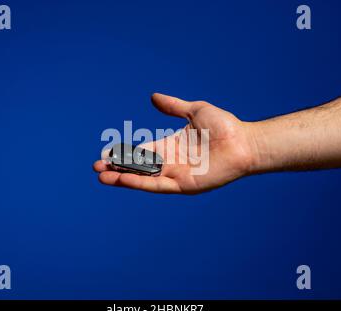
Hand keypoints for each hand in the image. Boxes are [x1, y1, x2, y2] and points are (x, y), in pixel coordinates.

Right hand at [93, 93, 257, 193]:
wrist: (243, 141)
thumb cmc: (223, 126)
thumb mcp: (194, 111)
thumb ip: (172, 106)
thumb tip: (152, 96)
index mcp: (170, 145)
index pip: (141, 151)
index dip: (124, 152)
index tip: (106, 151)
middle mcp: (170, 162)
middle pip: (138, 166)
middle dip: (117, 166)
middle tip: (97, 166)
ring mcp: (176, 174)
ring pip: (143, 178)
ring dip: (122, 177)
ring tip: (102, 175)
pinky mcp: (183, 185)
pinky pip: (156, 185)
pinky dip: (139, 182)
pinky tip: (122, 179)